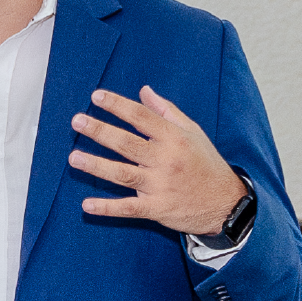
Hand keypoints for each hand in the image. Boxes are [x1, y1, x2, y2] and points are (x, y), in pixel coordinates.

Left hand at [68, 85, 246, 234]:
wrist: (227, 204)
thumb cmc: (206, 164)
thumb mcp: (193, 132)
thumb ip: (166, 111)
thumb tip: (144, 91)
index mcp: (174, 138)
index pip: (141, 117)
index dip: (118, 105)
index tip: (96, 96)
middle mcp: (166, 160)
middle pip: (127, 143)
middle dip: (100, 131)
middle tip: (77, 121)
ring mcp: (160, 186)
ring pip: (123, 174)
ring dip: (97, 166)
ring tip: (74, 158)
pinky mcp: (158, 209)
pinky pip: (128, 208)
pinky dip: (107, 208)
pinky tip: (87, 205)